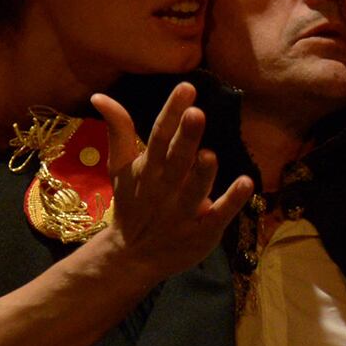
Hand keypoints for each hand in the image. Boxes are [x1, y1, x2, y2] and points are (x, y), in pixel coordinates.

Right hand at [91, 82, 250, 280]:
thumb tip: (100, 96)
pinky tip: (246, 183)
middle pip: (176, 161)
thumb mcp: (120, 169)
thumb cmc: (133, 203)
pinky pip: (218, 216)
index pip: (158, 136)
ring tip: (209, 154)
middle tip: (197, 114)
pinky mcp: (201, 232)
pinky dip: (231, 201)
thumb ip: (118, 131)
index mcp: (148, 169)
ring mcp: (182, 212)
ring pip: (194, 191)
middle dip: (186, 139)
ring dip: (202, 174)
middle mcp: (164, 188)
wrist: (131, 257)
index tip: (187, 88)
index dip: (171, 113)